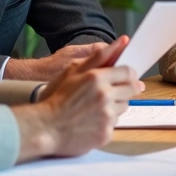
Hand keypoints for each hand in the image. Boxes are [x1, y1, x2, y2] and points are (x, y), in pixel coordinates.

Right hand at [15, 37, 144, 160]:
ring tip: (94, 108)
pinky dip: (105, 123)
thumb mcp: (73, 70)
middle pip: (131, 90)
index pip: (128, 72)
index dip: (128, 74)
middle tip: (109, 93)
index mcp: (97, 78)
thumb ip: (99, 56)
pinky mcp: (106, 134)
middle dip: (123, 90)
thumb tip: (123, 41)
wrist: (44, 127)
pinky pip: (114, 124)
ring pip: (123, 107)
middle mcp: (105, 96)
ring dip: (114, 106)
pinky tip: (91, 122)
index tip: (124, 77)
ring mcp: (106, 117)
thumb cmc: (56, 97)